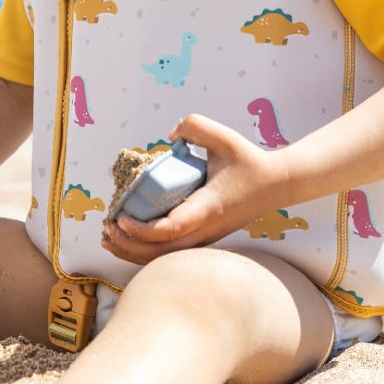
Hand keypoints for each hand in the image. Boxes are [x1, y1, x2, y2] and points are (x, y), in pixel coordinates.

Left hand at [100, 113, 287, 264]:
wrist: (276, 184)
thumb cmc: (248, 160)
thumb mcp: (223, 136)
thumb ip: (194, 126)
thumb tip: (169, 135)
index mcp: (208, 208)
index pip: (171, 229)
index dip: (143, 230)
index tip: (121, 219)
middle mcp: (206, 230)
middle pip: (162, 252)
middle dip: (129, 244)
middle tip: (106, 228)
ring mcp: (207, 238)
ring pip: (166, 257)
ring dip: (135, 252)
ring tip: (109, 238)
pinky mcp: (206, 238)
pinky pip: (173, 252)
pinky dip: (148, 250)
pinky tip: (131, 241)